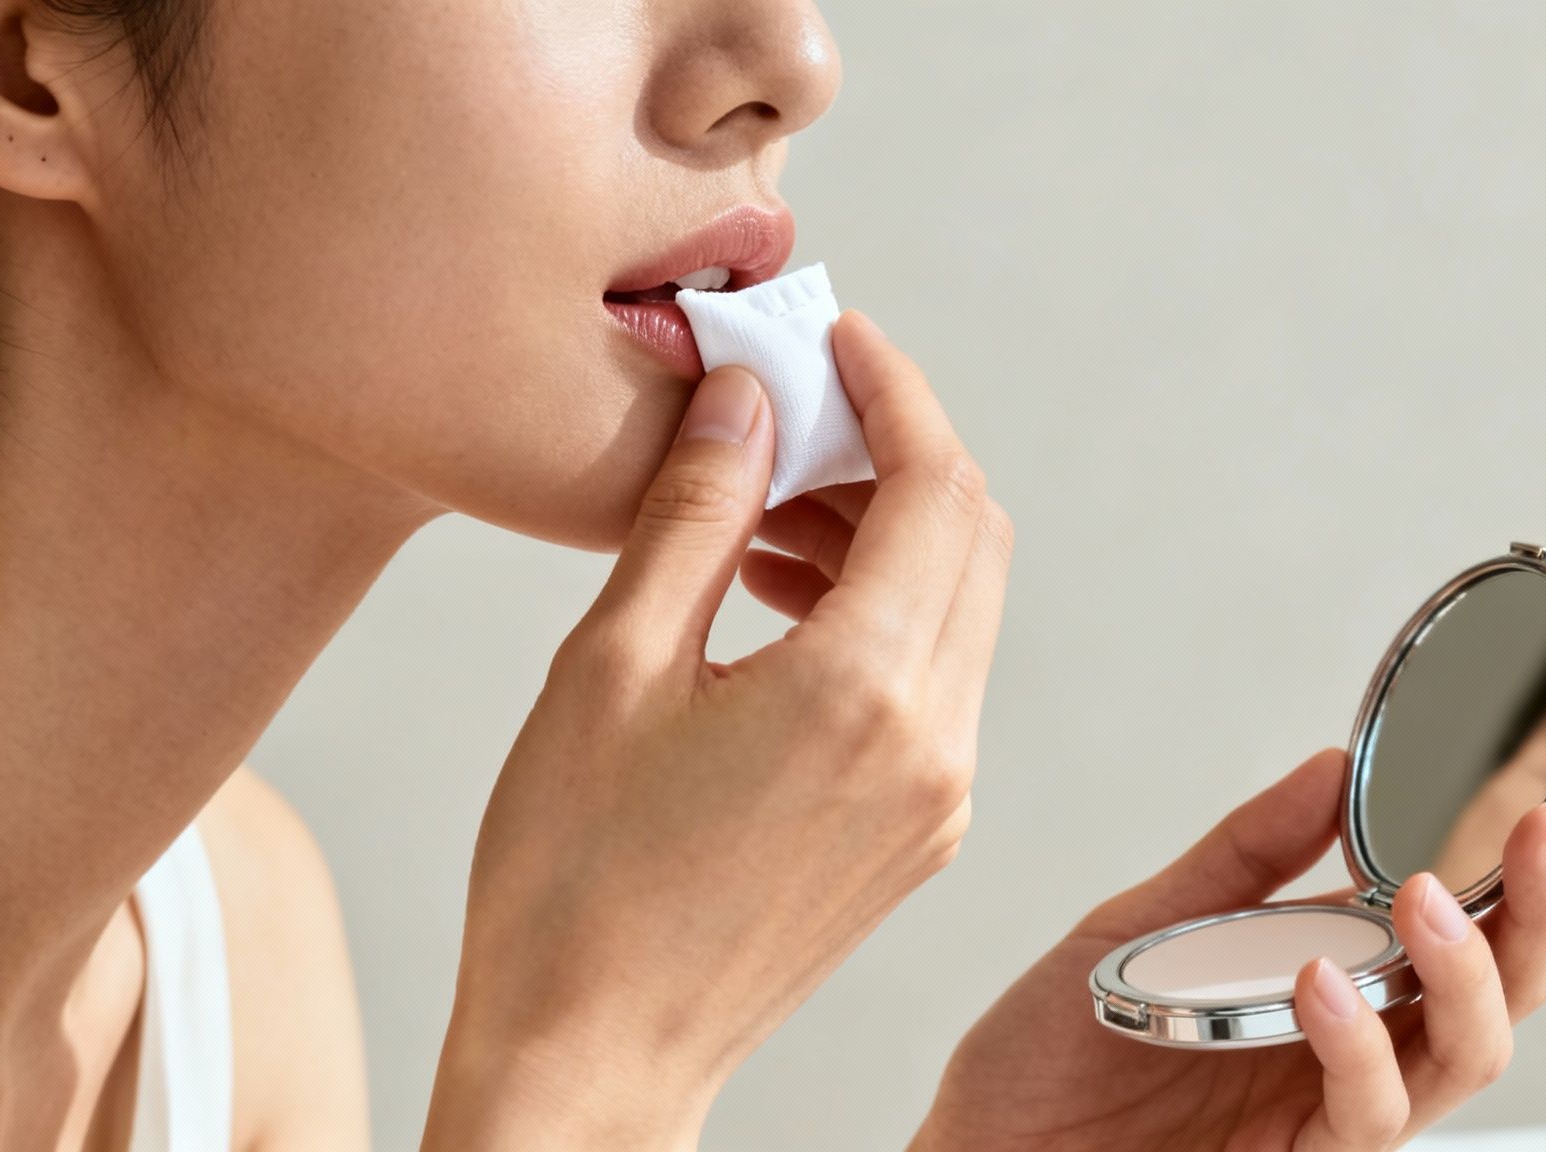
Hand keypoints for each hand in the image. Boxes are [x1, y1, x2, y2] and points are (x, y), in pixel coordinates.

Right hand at [422, 313, 1012, 1149]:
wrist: (592, 1058)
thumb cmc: (574, 886)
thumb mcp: (611, 669)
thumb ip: (696, 516)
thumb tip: (747, 401)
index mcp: (865, 692)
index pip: (936, 485)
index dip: (894, 389)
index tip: (838, 339)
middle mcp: (934, 744)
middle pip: (971, 535)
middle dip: (896, 450)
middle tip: (791, 417)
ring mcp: (940, 796)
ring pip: (960, 605)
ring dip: (888, 531)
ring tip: (763, 514)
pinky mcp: (921, 832)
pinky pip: (935, 678)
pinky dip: (884, 612)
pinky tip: (779, 603)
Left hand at [911, 751, 1545, 1151]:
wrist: (980, 1148)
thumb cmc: (1056, 1051)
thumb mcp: (1149, 921)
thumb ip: (1247, 854)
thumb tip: (1332, 767)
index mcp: (1330, 973)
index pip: (1459, 912)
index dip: (1528, 858)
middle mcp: (1351, 1043)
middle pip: (1501, 986)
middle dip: (1541, 906)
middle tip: (1540, 827)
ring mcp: (1330, 1107)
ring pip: (1464, 1054)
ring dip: (1464, 971)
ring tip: (1425, 899)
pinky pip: (1368, 1113)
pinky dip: (1356, 1043)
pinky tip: (1324, 984)